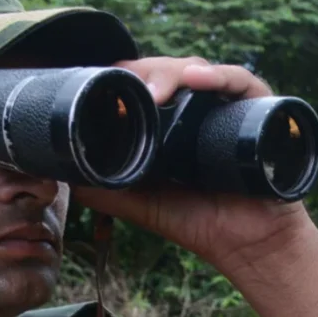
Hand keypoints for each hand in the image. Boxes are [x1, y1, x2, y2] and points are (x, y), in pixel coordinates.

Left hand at [73, 57, 302, 275]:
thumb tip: (57, 171)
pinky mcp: (260, 113)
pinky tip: (199, 79)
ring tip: (158, 91)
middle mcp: (200, 110)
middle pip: (168, 70)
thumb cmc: (202, 224)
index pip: (144, 81)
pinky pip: (242, 81)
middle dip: (144, 72)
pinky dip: (220, 74)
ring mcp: (229, 109)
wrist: (249, 247)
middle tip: (130, 87)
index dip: (124, 74)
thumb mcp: (141, 204)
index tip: (102, 79)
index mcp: (172, 124)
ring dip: (173, 72)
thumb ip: (103, 188)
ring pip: (198, 69)